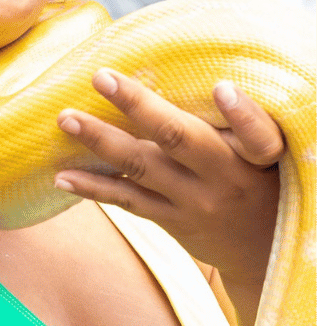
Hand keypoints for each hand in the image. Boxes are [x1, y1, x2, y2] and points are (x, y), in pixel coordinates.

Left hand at [53, 70, 282, 288]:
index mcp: (256, 156)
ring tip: (66, 119)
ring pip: (141, 168)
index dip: (242, 114)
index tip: (221, 88)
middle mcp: (224, 178)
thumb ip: (240, 124)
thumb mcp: (264, 155)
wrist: (259, 247)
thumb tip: (201, 79)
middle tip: (101, 77)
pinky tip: (61, 177)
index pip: (258, 135)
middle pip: (177, 138)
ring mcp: (193, 202)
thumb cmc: (259, 180)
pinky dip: (93, 187)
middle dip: (137, 105)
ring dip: (100, 141)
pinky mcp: (170, 221)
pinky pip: (127, 201)